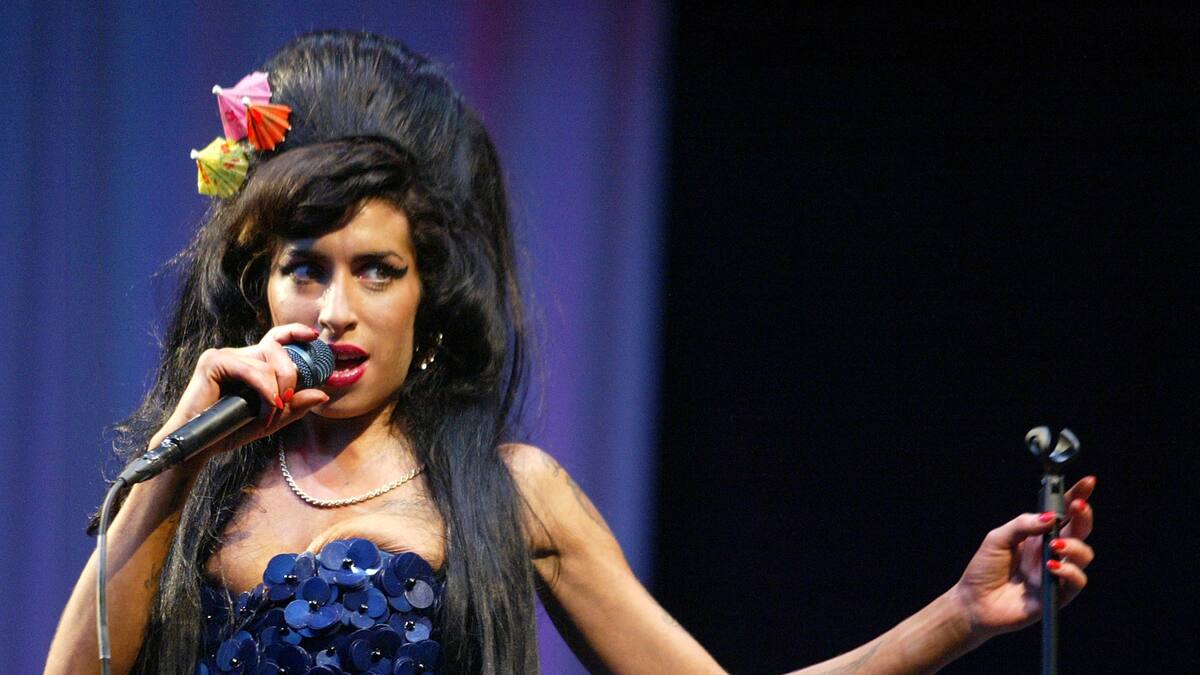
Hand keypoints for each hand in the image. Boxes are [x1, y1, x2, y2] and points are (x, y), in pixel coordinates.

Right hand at [150, 323, 330, 458]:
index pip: (276, 339)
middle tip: (285, 403)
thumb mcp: (271, 419)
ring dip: (275, 391)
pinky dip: (264, 389)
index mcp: (250, 363)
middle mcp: (238, 355)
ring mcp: (224, 356)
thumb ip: (295, 406)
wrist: (200, 445)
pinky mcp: (213, 362)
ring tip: (268, 415)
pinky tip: (265, 406)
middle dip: (290, 376)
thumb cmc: (231, 430)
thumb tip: (323, 393)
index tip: (314, 337)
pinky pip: (252, 370)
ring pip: (267, 362)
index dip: (295, 333)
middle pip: (277, 350)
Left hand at [951, 476, 1095, 642]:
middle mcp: (1051, 552)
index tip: (1088, 483)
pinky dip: (1069, 571)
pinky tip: (1052, 566)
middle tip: (1078, 506)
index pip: (1063, 513)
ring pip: (1084, 555)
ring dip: (1075, 546)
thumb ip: (1022, 525)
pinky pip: (1077, 582)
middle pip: (1080, 530)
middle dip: (1084, 516)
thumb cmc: (985, 569)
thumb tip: (1049, 517)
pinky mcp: (1058, 595)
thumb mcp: (998, 538)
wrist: (975, 602)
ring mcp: (1056, 573)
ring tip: (1056, 545)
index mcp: (1038, 536)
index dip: (1077, 497)